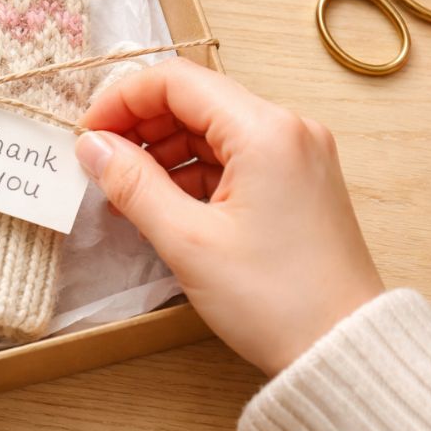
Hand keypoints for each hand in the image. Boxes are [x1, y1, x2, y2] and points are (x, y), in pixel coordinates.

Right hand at [74, 58, 383, 375]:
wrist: (342, 349)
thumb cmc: (275, 300)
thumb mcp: (187, 241)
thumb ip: (132, 183)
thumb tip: (91, 146)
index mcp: (265, 131)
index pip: (177, 80)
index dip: (122, 99)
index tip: (88, 133)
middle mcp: (288, 130)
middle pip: (196, 100)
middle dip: (141, 125)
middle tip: (100, 163)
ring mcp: (297, 155)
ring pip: (213, 130)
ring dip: (164, 152)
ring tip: (125, 192)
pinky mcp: (297, 182)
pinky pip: (234, 158)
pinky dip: (193, 173)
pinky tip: (163, 205)